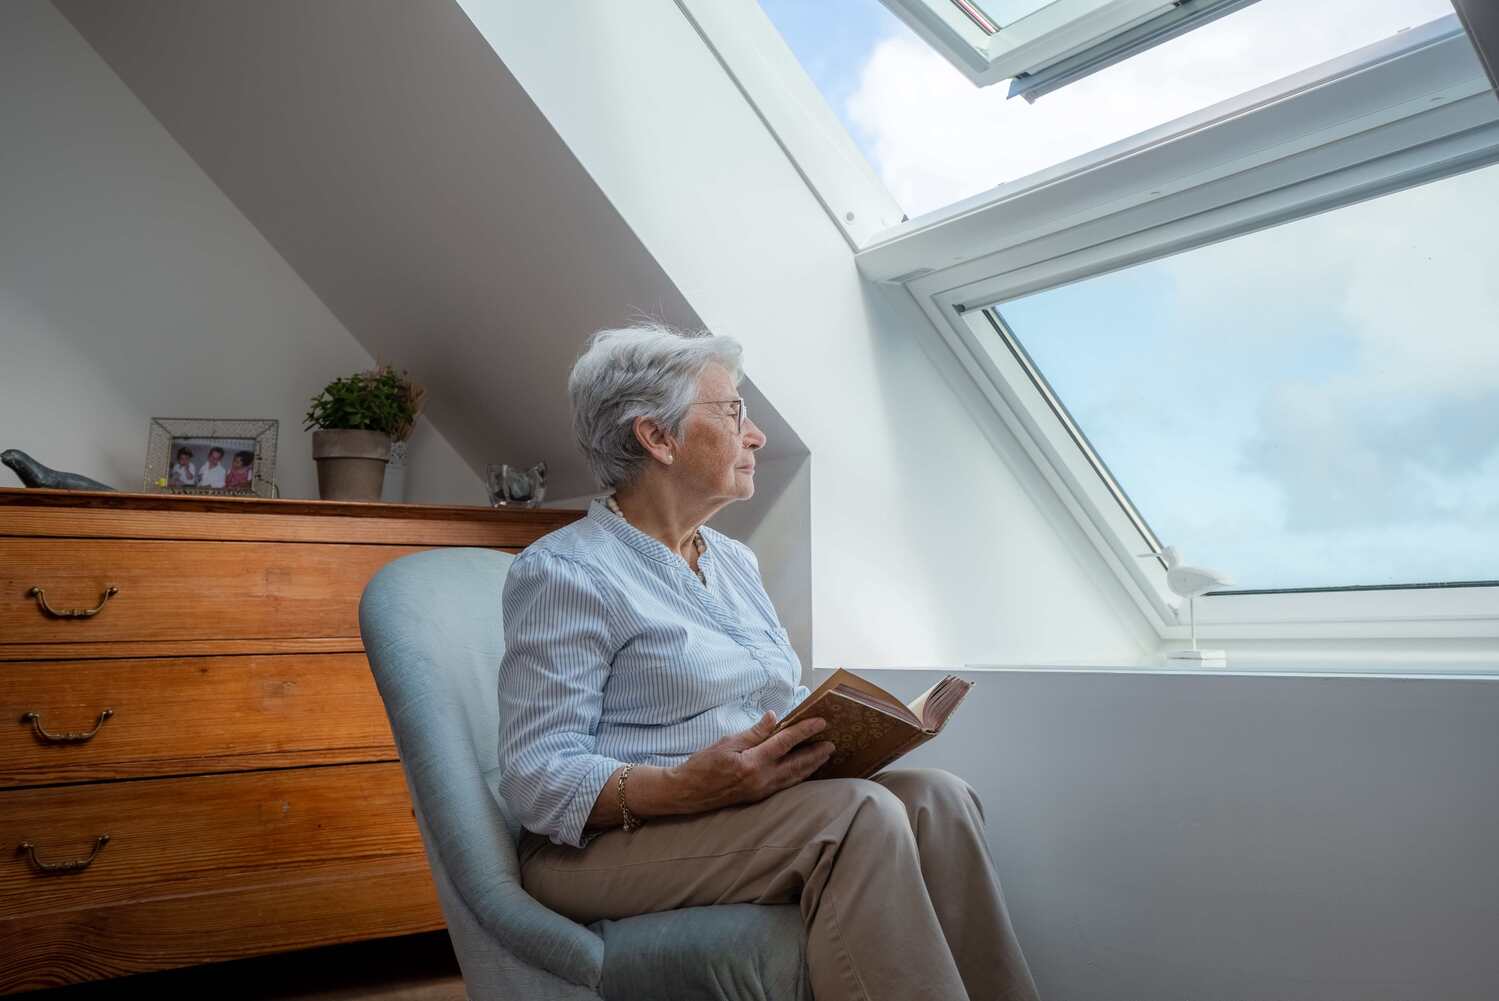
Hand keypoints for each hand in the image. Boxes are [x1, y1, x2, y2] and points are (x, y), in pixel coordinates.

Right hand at [667, 712, 834, 812]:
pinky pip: (785, 785)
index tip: (821, 721)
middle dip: (816, 753)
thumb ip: (753, 732)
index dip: (805, 731)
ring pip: (794, 777)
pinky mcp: (758, 796)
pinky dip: (798, 776)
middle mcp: (762, 780)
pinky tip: (804, 771)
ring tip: (824, 756)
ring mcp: (761, 791)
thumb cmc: (702, 765)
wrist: (686, 793)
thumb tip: (774, 717)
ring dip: (811, 766)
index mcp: (753, 764)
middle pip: (797, 764)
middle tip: (832, 743)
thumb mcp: (726, 743)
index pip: (786, 743)